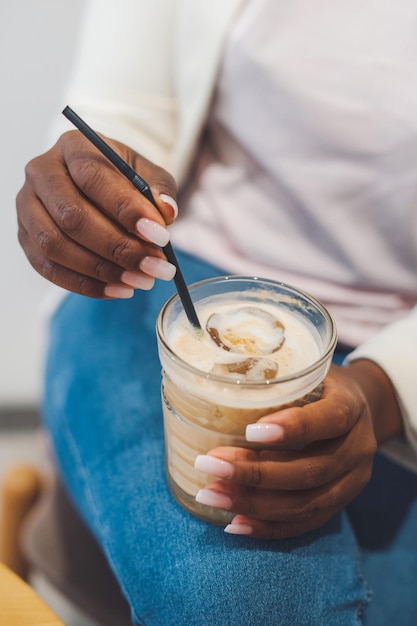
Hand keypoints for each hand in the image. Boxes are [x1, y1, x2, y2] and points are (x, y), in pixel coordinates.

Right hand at [16, 130, 177, 297]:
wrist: (97, 187)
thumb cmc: (122, 178)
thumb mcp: (147, 173)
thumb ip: (159, 189)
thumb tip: (166, 211)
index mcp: (73, 147)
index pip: (93, 177)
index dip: (127, 210)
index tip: (161, 236)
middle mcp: (41, 173)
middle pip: (71, 216)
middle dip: (118, 247)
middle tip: (155, 266)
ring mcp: (28, 207)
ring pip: (55, 245)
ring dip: (103, 270)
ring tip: (142, 280)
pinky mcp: (25, 238)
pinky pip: (49, 268)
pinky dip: (86, 285)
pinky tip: (120, 290)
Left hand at [194, 360, 402, 539]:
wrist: (360, 407)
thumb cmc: (319, 384)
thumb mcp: (307, 371)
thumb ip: (276, 382)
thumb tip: (214, 387)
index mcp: (352, 407)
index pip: (328, 420)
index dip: (292, 428)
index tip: (249, 431)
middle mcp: (358, 447)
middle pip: (311, 470)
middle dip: (255, 473)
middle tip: (209, 465)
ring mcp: (353, 481)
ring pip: (306, 503)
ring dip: (253, 503)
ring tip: (211, 494)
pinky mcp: (341, 505)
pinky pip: (306, 524)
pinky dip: (268, 527)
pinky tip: (234, 523)